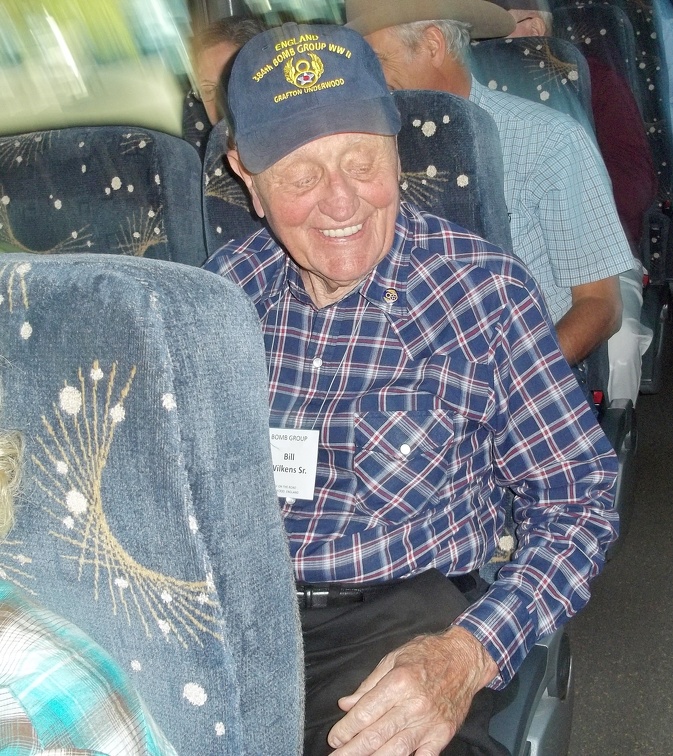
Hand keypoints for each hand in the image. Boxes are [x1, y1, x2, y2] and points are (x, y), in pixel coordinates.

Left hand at [327, 626, 497, 755]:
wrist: (464, 659)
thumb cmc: (427, 654)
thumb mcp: (393, 659)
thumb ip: (368, 685)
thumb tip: (345, 704)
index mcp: (398, 682)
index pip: (365, 712)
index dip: (346, 729)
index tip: (334, 738)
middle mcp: (413, 705)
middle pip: (376, 735)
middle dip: (352, 749)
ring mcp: (429, 722)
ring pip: (396, 750)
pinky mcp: (442, 734)